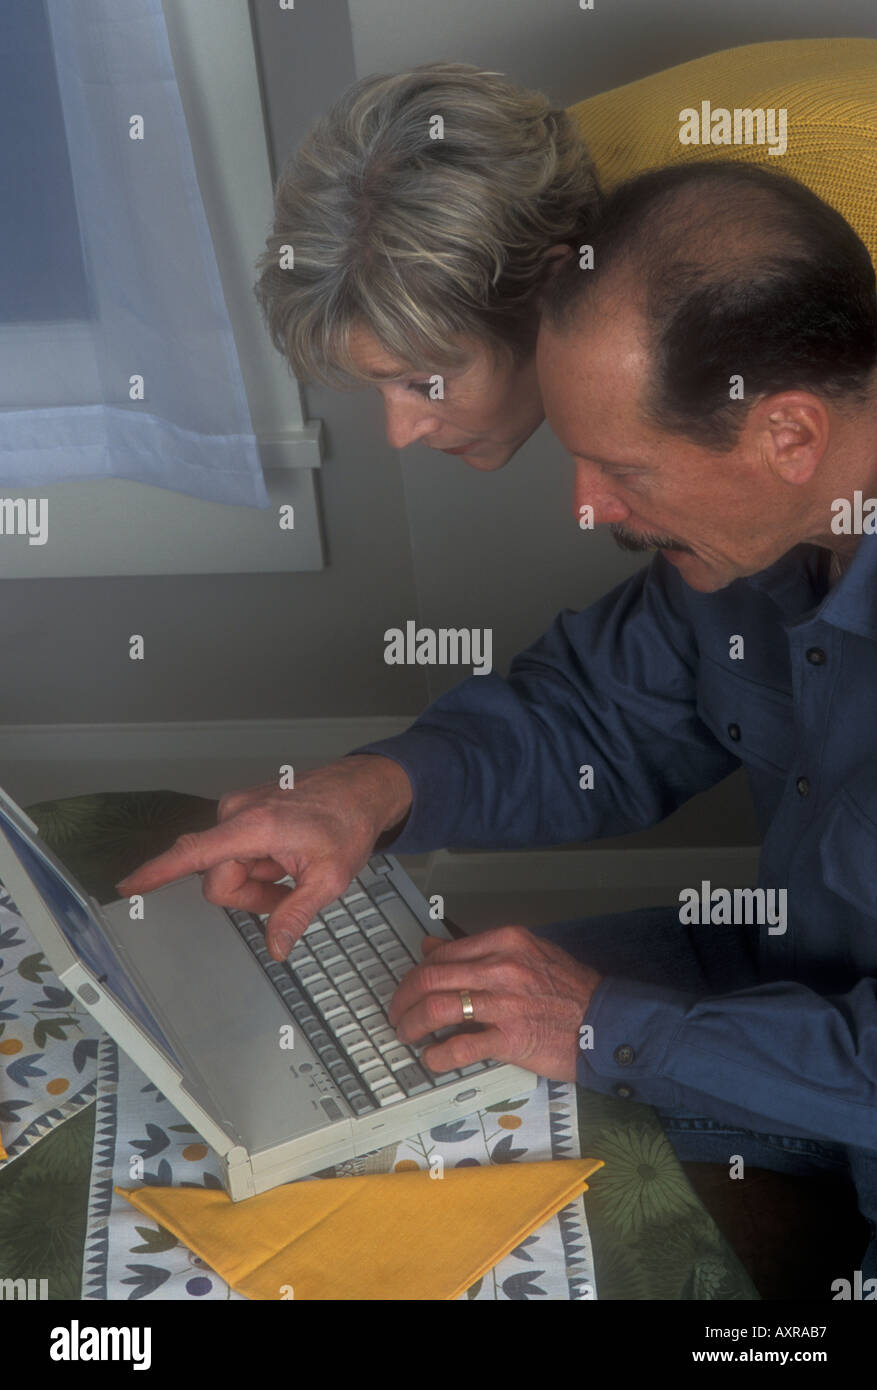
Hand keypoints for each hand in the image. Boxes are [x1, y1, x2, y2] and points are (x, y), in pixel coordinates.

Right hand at [113, 755, 412, 959]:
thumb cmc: (348, 824)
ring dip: (257, 881)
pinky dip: (258, 866)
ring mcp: (237, 810)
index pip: (192, 853)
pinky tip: (286, 858)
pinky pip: (234, 855)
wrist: (360, 789)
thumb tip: (275, 948)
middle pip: (217, 880)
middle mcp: (236, 813)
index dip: (157, 872)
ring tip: (292, 869)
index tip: (126, 885)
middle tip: (290, 889)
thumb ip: (295, 914)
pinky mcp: (240, 812)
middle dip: (250, 896)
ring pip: (226, 870)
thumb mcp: (330, 878)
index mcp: (254, 827)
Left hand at [387, 924, 603, 1081]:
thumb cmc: (569, 990)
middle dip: (403, 1000)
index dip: (415, 975)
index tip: (407, 990)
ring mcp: (505, 1003)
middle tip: (396, 1016)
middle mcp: (502, 967)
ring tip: (406, 1036)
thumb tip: (431, 946)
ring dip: (411, 1026)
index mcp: (505, 941)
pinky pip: (460, 1046)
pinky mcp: (511, 1038)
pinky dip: (437, 1054)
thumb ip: (478, 950)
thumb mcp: (526, 954)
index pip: (442, 954)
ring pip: (437, 1009)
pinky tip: (432, 1058)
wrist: (606, 1022)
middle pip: (430, 979)